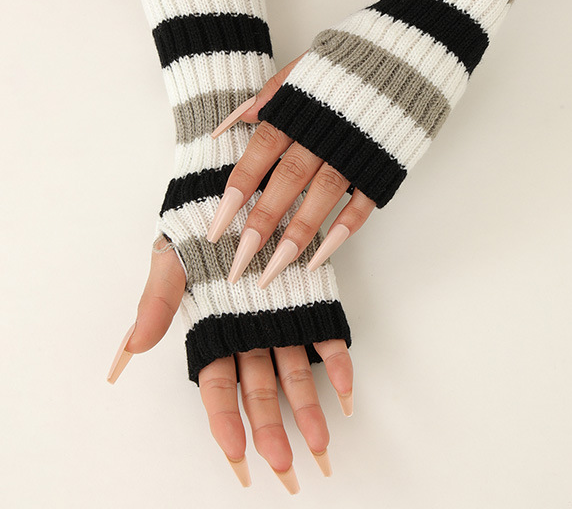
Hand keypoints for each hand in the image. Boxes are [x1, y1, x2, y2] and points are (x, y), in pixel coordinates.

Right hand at [107, 236, 353, 491]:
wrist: (234, 190)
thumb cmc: (198, 227)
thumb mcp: (170, 261)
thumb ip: (156, 303)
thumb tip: (134, 347)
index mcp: (213, 330)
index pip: (217, 388)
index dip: (226, 423)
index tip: (238, 458)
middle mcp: (249, 332)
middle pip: (258, 392)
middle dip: (271, 432)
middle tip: (286, 470)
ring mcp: (281, 318)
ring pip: (294, 373)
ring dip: (307, 409)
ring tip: (321, 445)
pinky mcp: (309, 299)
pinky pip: (326, 337)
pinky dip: (339, 363)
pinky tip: (348, 391)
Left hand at [206, 51, 377, 287]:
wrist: (413, 47)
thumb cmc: (353, 56)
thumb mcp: (304, 65)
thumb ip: (268, 96)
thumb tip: (230, 125)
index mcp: (299, 108)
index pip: (258, 156)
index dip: (236, 193)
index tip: (215, 228)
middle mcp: (322, 133)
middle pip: (285, 184)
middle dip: (260, 226)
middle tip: (238, 265)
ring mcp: (356, 150)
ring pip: (321, 199)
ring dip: (296, 237)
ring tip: (273, 271)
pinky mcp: (384, 164)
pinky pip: (362, 203)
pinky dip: (342, 230)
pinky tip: (320, 257)